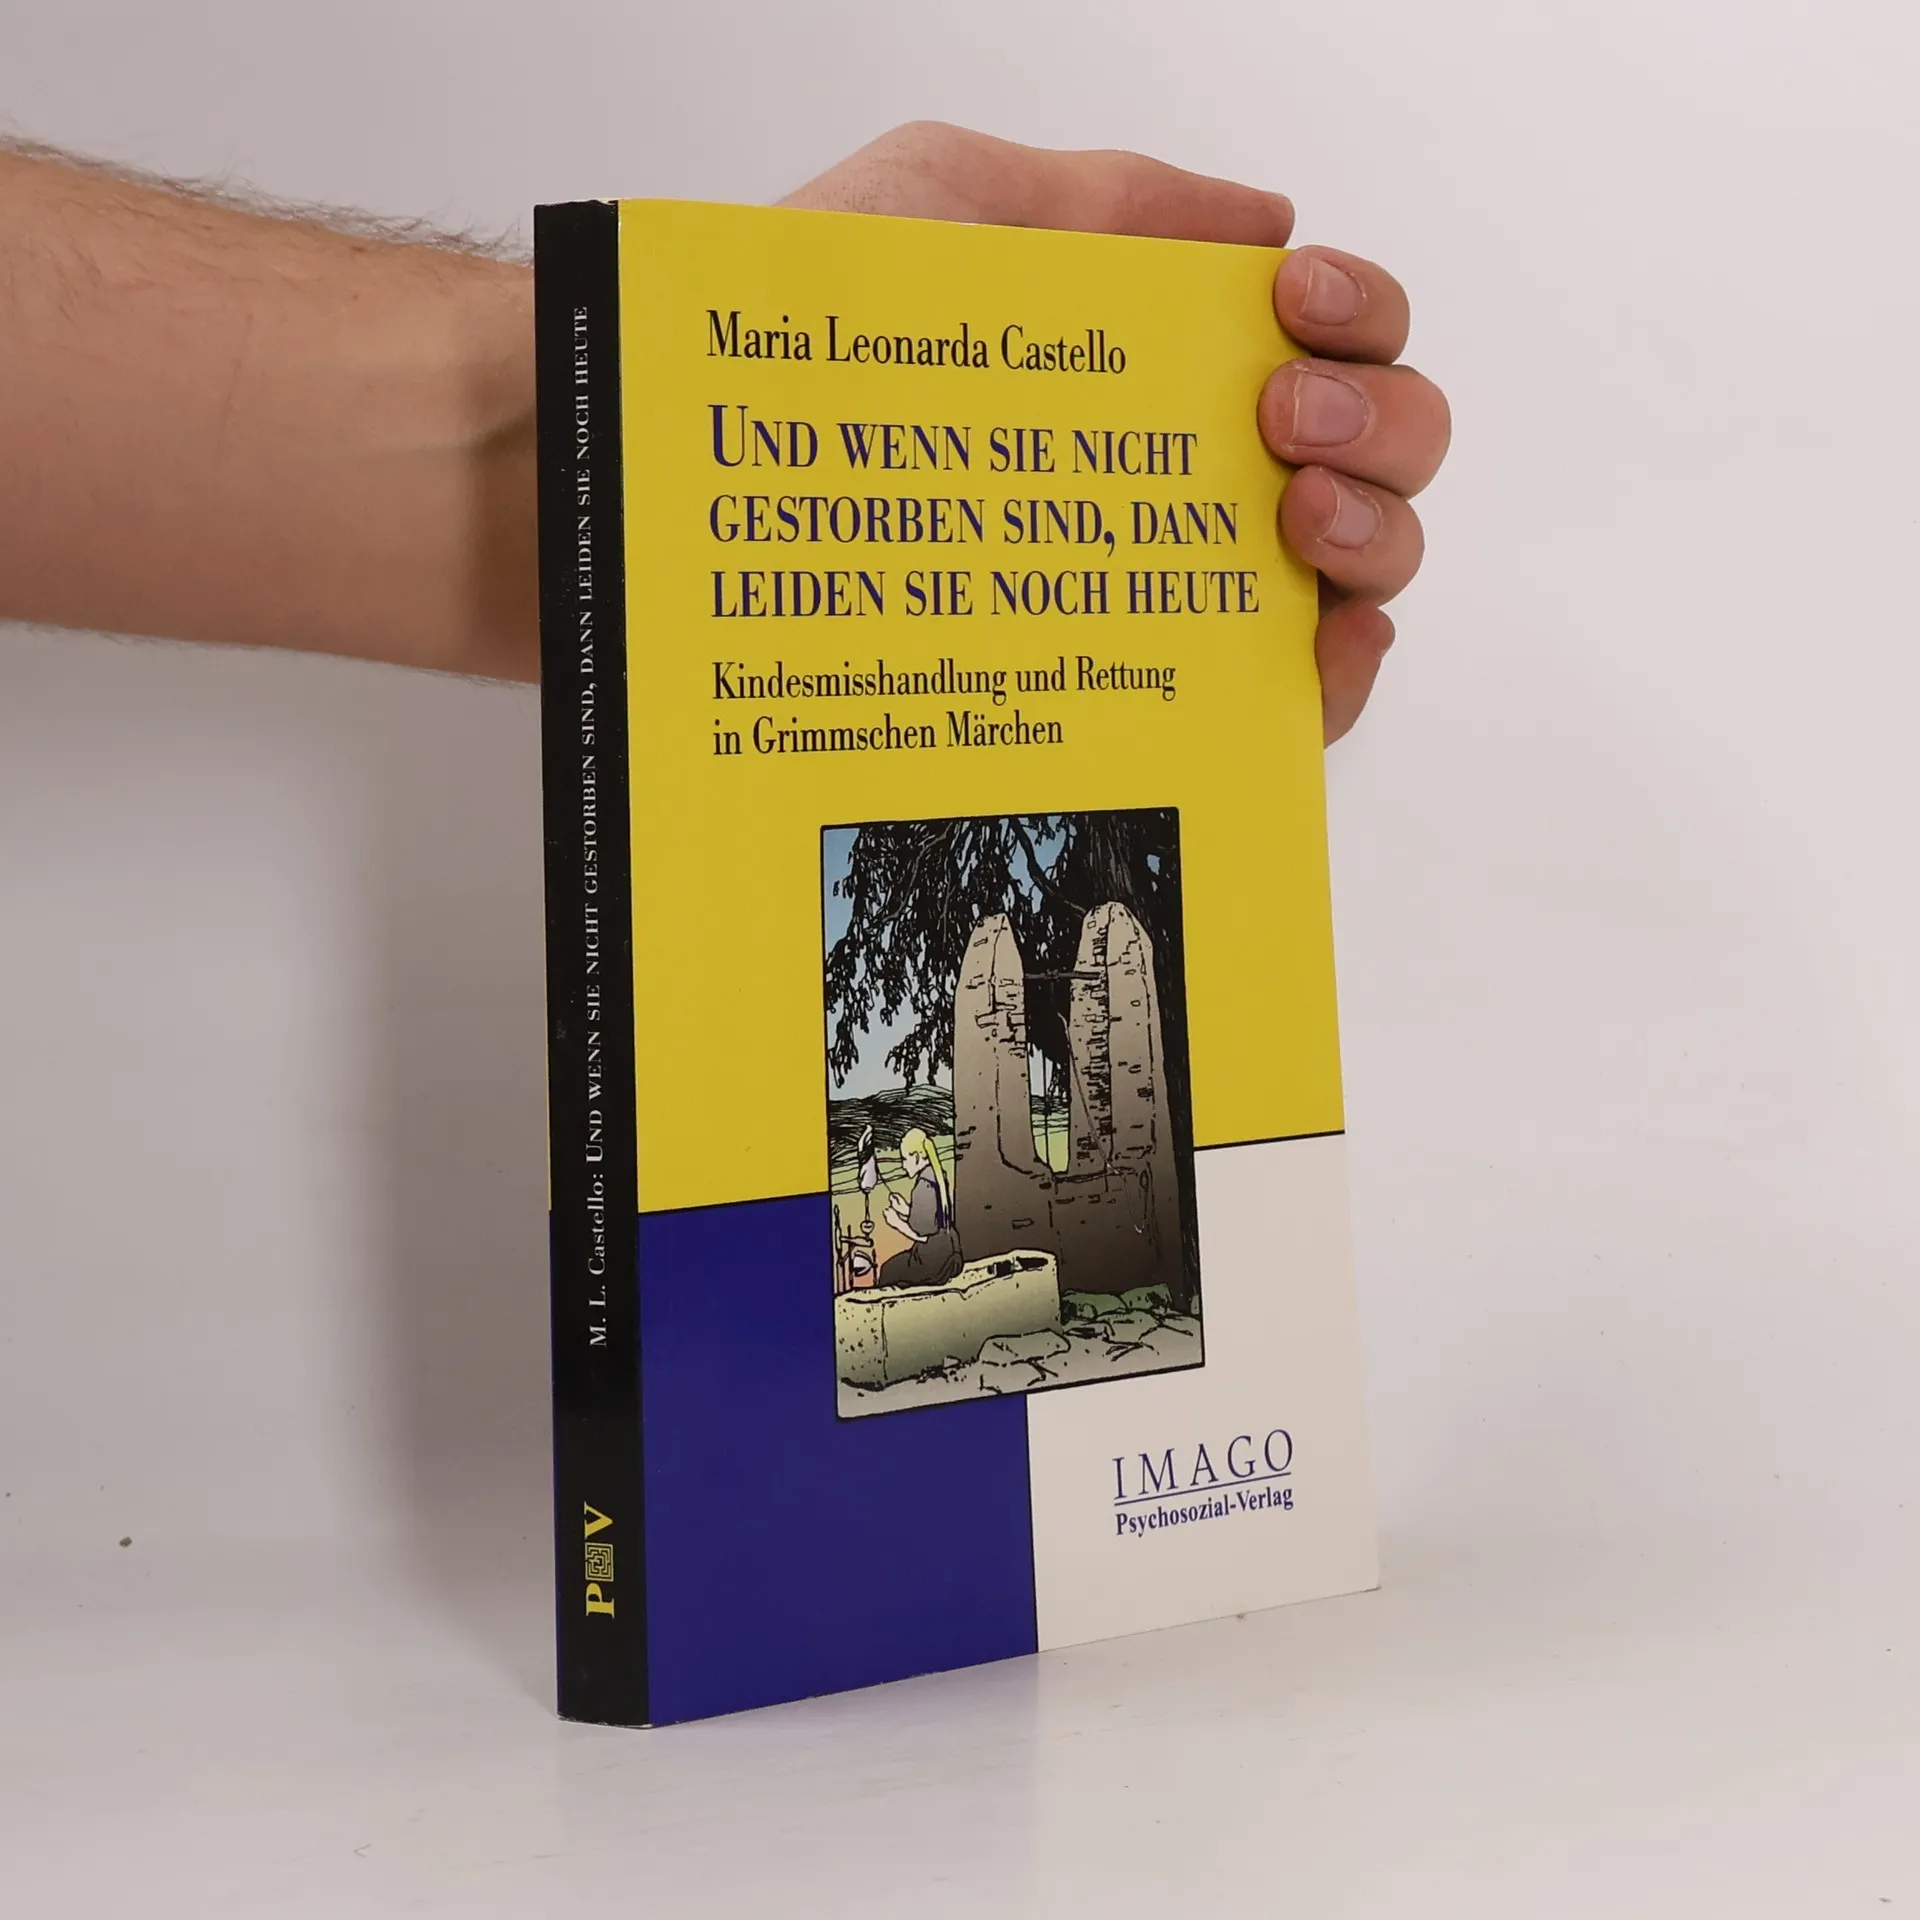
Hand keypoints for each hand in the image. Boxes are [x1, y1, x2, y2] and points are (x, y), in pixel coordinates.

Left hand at [784, 123, 1449, 744]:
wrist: (698, 481)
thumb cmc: (803, 350)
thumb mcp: (945, 203)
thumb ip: (1110, 199)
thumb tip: (1261, 221)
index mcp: (1159, 369)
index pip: (1326, 340)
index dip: (1354, 312)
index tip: (1288, 304)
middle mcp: (1187, 484)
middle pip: (1376, 451)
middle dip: (1380, 419)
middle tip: (1284, 423)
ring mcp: (1181, 598)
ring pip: (1362, 568)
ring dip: (1375, 530)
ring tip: (1291, 516)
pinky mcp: (1160, 708)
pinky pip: (1299, 705)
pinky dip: (1343, 672)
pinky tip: (1317, 639)